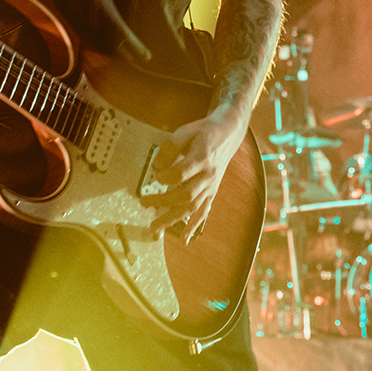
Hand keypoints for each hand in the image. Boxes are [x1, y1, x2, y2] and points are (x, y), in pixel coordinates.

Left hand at [150, 107, 248, 240]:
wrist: (228, 134)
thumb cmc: (203, 132)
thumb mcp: (185, 131)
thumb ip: (169, 147)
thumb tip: (156, 168)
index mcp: (202, 157)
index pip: (182, 173)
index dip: (166, 177)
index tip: (156, 176)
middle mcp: (208, 175)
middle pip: (186, 194)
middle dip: (163, 202)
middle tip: (144, 202)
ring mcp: (211, 186)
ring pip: (192, 207)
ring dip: (173, 219)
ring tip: (154, 227)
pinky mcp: (212, 193)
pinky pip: (203, 212)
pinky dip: (193, 227)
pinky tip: (184, 239)